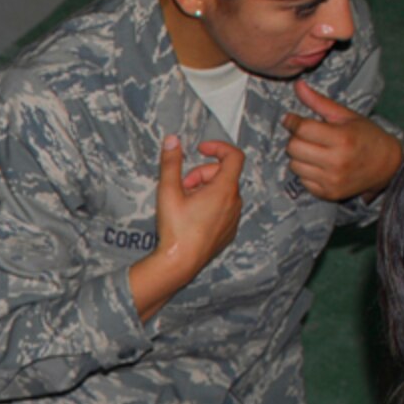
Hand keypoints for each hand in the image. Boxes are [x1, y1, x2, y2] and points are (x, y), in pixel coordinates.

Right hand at [156, 134, 243, 275]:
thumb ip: (171, 163)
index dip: (218, 147)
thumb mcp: (168, 192)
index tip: (200, 150)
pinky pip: (224, 209)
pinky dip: (210, 205)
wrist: (180, 263)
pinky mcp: (229, 231)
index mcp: (224, 189)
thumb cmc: (176, 229)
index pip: (234, 156)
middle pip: (223, 174)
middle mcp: (234, 202)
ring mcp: (234, 218)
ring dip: (205, 190)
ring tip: (185, 203)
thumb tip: (172, 140)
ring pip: (223, 192)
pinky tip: (192, 217)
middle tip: (181, 186)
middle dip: (201, 174)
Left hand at [283, 81, 402, 202]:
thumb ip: (319, 102)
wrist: (387, 166)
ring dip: (299, 156)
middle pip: (293, 148)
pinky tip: (320, 165)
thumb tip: (297, 85)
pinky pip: (302, 180)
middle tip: (306, 135)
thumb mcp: (346, 116)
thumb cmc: (366, 136)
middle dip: (295, 139)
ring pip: (294, 165)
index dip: (293, 122)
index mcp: (342, 138)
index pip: (302, 129)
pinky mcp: (328, 193)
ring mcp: (332, 180)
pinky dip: (306, 171)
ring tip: (315, 150)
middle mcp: (336, 161)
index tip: (292, 119)